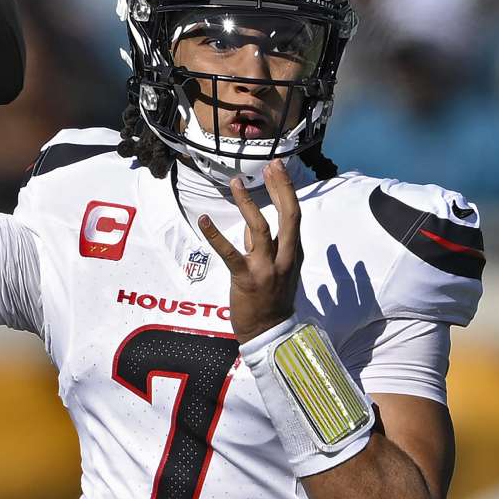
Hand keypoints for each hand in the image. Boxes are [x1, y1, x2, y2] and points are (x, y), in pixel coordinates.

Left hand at [198, 160, 301, 343]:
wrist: (269, 333)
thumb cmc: (271, 300)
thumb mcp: (277, 270)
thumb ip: (265, 247)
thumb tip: (249, 225)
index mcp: (293, 253)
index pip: (293, 215)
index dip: (286, 190)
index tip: (277, 169)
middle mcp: (284, 258)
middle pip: (288, 216)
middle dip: (281, 188)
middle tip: (272, 165)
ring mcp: (266, 268)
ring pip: (259, 229)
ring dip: (247, 203)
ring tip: (236, 182)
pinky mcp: (246, 279)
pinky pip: (230, 254)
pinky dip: (216, 236)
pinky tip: (205, 220)